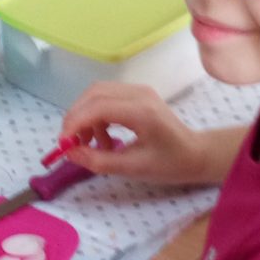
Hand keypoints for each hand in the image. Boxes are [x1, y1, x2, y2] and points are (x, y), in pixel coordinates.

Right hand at [61, 84, 223, 186]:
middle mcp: (138, 94)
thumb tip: (70, 153)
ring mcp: (138, 90)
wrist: (195, 153)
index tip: (64, 145)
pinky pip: (106, 97)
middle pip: (93, 94)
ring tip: (91, 144)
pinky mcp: (136, 94)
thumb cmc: (169, 163)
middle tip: (71, 144)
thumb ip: (99, 161)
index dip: (75, 124)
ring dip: (85, 117)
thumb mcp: (133, 168)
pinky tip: (103, 137)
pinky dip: (96, 115)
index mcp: (141, 111)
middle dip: (75, 118)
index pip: (97, 107)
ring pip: (97, 94)